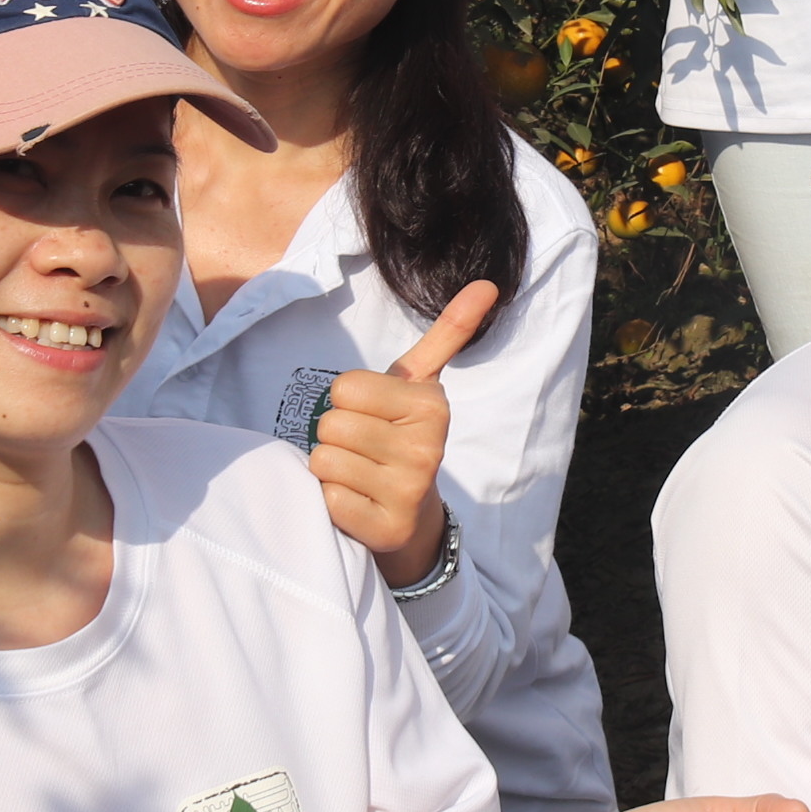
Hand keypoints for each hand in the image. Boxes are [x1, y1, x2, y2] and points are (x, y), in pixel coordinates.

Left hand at [311, 280, 494, 586]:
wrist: (414, 518)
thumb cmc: (403, 438)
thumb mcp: (422, 385)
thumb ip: (448, 334)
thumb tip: (487, 283)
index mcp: (433, 407)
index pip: (344, 387)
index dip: (348, 402)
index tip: (374, 417)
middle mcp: (427, 449)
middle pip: (331, 424)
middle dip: (337, 436)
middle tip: (365, 449)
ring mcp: (408, 492)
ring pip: (324, 460)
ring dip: (332, 469)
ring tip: (360, 474)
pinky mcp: (385, 528)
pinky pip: (327, 499)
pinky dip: (332, 502)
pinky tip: (358, 502)